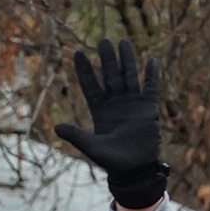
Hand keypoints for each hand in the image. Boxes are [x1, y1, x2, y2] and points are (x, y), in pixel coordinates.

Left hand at [55, 35, 166, 208]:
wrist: (135, 170)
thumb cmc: (112, 161)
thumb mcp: (92, 147)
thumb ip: (77, 136)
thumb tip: (57, 127)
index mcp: (100, 110)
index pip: (90, 85)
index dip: (84, 70)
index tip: (77, 52)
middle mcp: (115, 103)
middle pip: (110, 75)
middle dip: (107, 58)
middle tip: (103, 40)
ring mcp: (132, 104)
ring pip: (129, 76)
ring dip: (127, 60)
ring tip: (123, 42)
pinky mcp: (149, 109)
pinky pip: (151, 88)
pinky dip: (152, 75)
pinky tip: (152, 60)